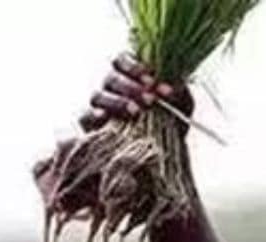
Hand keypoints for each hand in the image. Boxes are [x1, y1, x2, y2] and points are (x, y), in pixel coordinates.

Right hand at [33, 54, 195, 204]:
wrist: (162, 157)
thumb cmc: (169, 124)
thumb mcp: (180, 107)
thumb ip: (179, 93)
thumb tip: (175, 85)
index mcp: (130, 78)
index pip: (121, 61)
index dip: (133, 66)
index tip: (151, 79)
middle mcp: (112, 90)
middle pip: (111, 78)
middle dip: (131, 87)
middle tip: (149, 99)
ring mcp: (99, 108)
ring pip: (98, 95)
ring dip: (117, 101)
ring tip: (136, 112)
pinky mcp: (91, 128)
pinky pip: (85, 117)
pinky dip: (95, 115)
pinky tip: (105, 117)